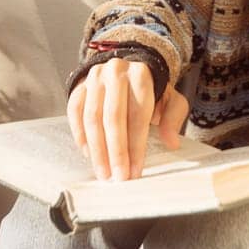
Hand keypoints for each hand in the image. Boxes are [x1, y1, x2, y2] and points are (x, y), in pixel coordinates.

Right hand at [68, 58, 188, 179]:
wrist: (128, 71)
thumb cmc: (151, 91)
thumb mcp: (171, 99)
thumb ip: (174, 118)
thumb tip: (172, 142)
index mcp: (140, 74)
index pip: (137, 115)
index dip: (136, 146)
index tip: (135, 171)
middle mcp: (115, 72)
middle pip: (113, 117)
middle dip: (116, 152)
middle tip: (119, 177)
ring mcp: (95, 77)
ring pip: (92, 117)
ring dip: (97, 149)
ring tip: (104, 172)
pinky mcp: (80, 84)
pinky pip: (75, 111)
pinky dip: (80, 134)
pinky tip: (88, 154)